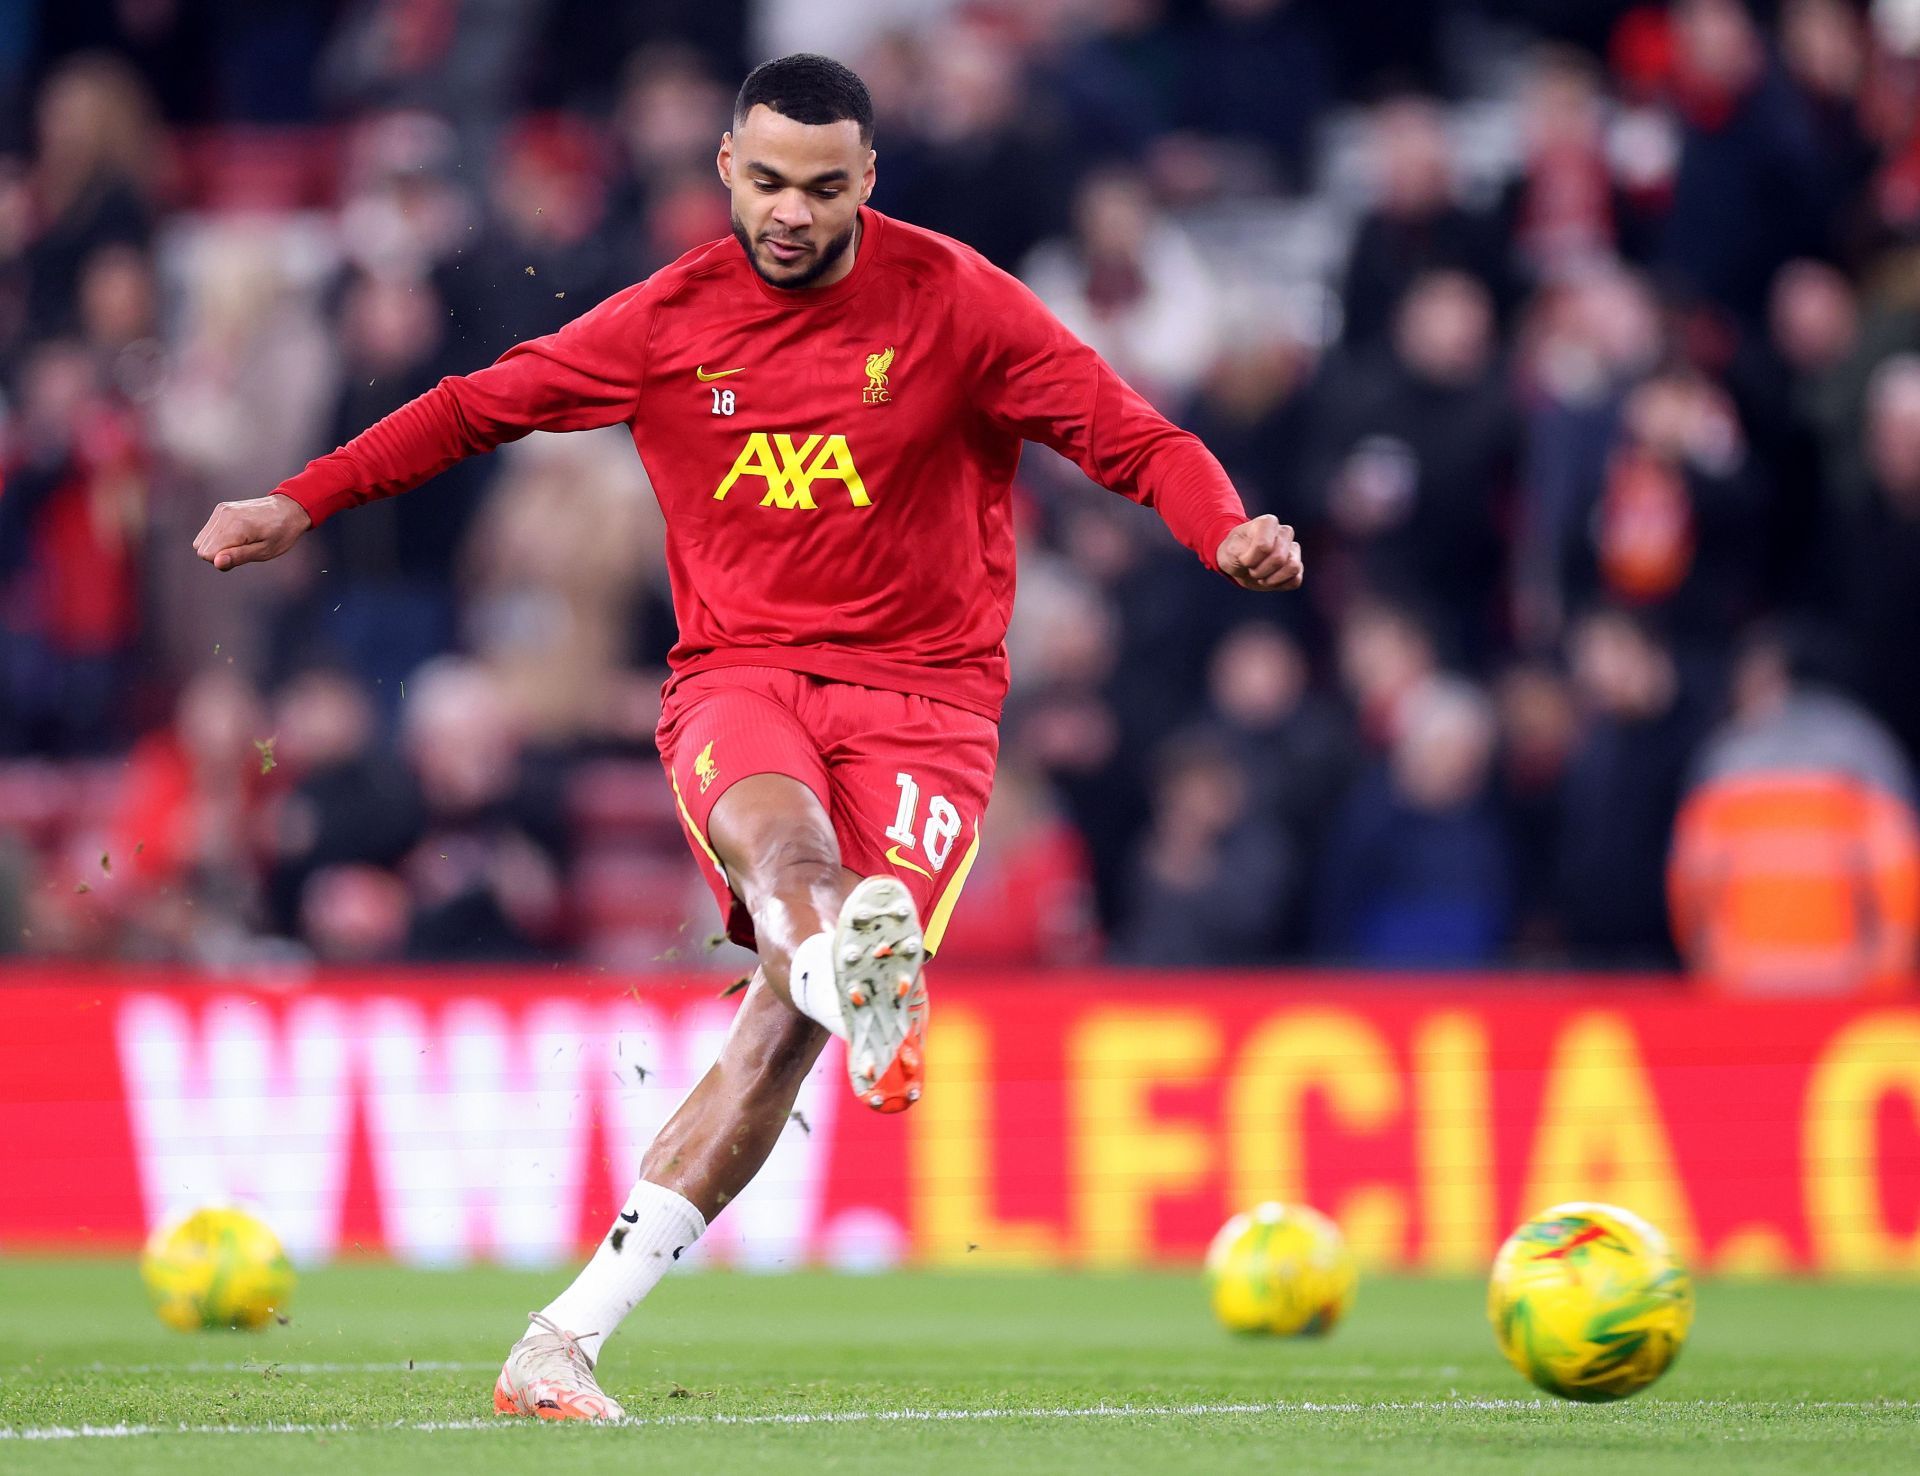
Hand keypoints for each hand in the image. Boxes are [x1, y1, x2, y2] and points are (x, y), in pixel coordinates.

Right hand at [192, 493, 310, 571]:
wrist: (289, 509)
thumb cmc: (281, 533)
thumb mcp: (264, 551)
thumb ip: (239, 557)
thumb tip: (216, 562)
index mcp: (235, 526)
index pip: (207, 554)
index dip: (223, 562)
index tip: (242, 556)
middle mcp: (224, 515)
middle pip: (201, 548)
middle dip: (219, 555)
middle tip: (244, 550)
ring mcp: (221, 510)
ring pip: (201, 541)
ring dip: (217, 547)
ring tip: (241, 543)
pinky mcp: (220, 509)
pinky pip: (207, 532)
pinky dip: (218, 538)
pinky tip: (237, 536)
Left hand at [1216, 514, 1303, 591]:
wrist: (1239, 564)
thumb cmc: (1235, 553)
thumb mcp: (1229, 550)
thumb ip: (1242, 550)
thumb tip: (1263, 552)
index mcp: (1268, 522)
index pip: (1264, 546)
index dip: (1250, 560)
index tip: (1242, 558)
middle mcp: (1285, 532)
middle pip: (1279, 558)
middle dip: (1260, 571)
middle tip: (1251, 569)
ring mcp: (1293, 549)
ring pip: (1293, 567)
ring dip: (1272, 579)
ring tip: (1261, 576)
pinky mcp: (1297, 566)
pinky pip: (1296, 580)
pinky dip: (1280, 585)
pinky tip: (1270, 580)